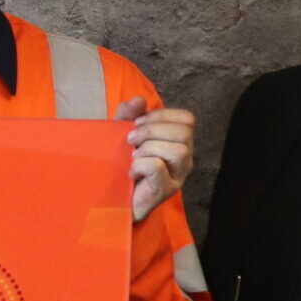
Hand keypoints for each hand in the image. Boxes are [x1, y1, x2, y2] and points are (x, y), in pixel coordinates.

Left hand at [117, 97, 194, 222]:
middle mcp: (184, 158)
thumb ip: (128, 115)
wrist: (113, 200)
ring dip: (148, 148)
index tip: (137, 122)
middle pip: (184, 132)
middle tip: (131, 141)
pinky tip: (131, 172)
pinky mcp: (166, 189)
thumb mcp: (122, 134)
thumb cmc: (122, 165)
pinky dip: (140, 165)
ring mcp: (178, 175)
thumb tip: (139, 100)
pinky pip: (158, 167)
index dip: (161, 115)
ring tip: (133, 157)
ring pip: (178, 150)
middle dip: (152, 130)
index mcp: (178, 141)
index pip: (187, 119)